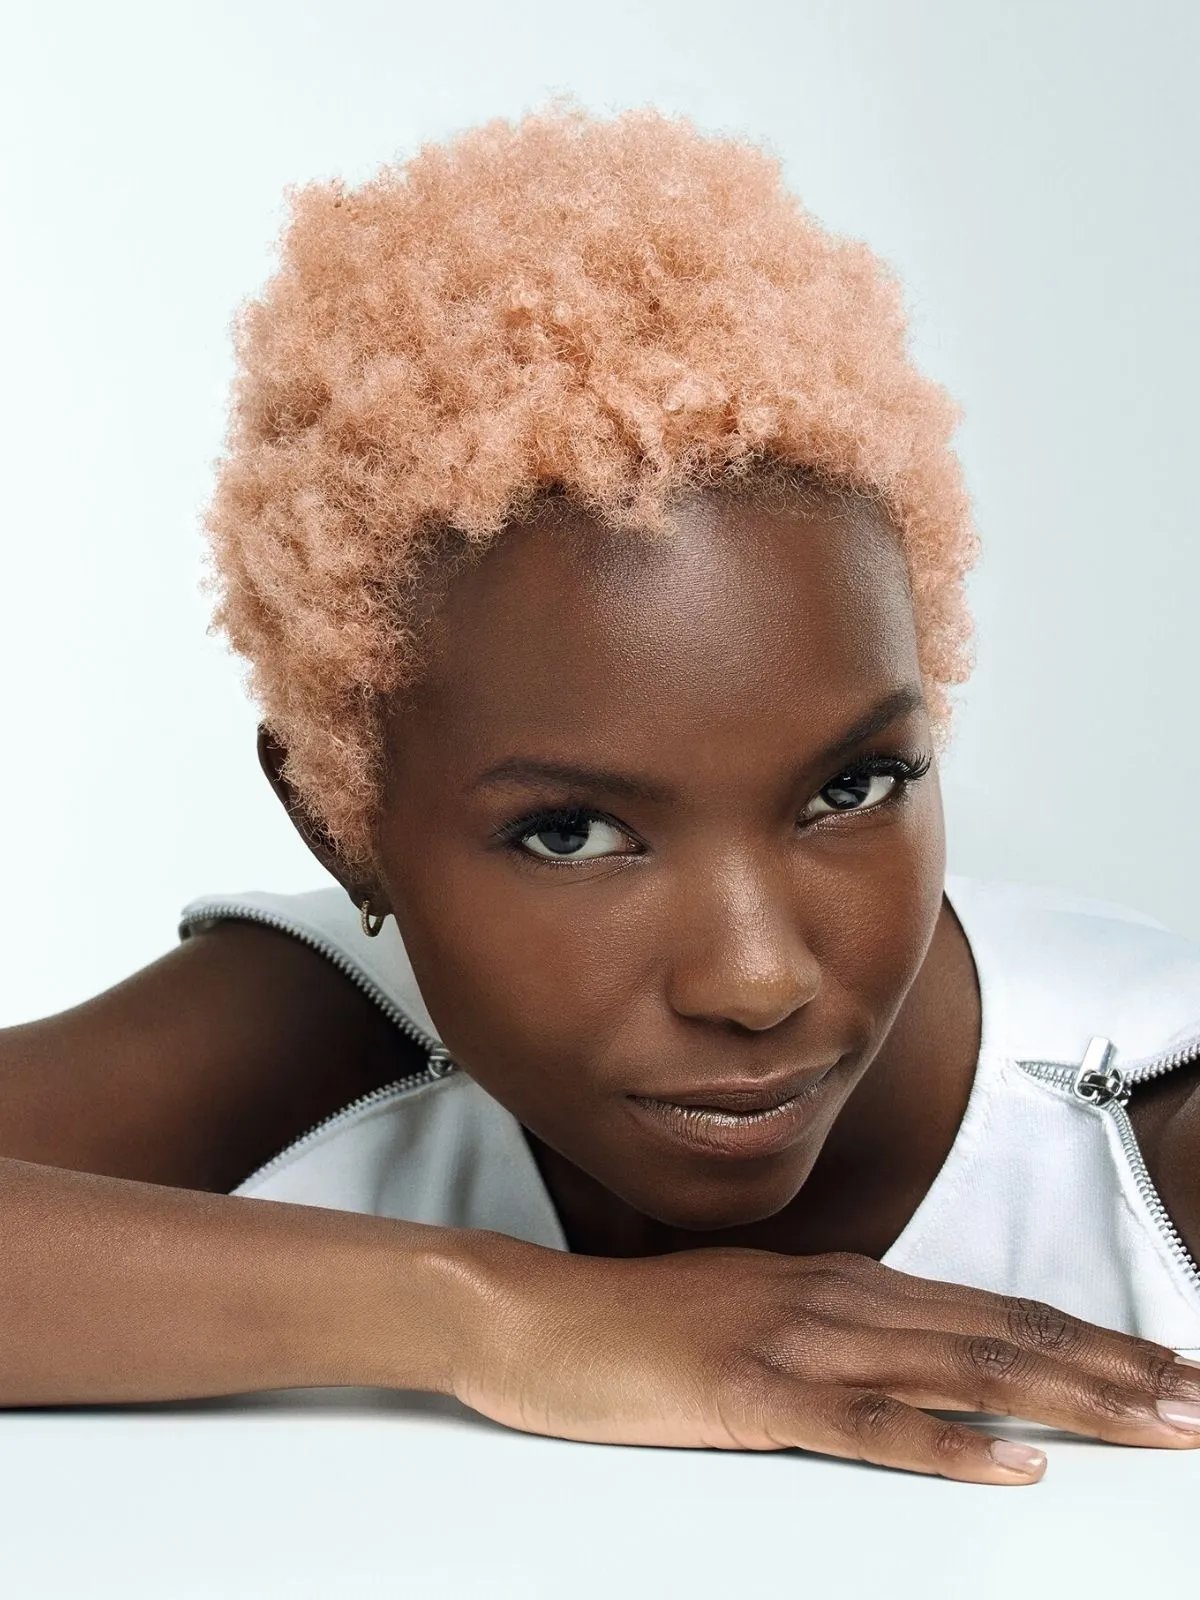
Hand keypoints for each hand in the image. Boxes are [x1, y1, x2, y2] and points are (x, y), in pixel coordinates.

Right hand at [451, 1238, 1199, 1483]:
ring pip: (958, 1369)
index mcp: (841, 1284)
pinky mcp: (749, 1395)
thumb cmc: (636, 1326)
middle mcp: (835, 1301)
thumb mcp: (750, 1317)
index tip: (1167, 1368)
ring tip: (1156, 1423)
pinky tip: (1009, 1465)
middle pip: (1001, 1334)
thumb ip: (833, 1332)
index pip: (992, 1310)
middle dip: (1114, 1370)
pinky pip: (864, 1427)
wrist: (527, 1316)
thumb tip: (912, 1362)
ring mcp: (794, 1343)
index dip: (1090, 1340)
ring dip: (1068, 1399)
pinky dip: (946, 1447)